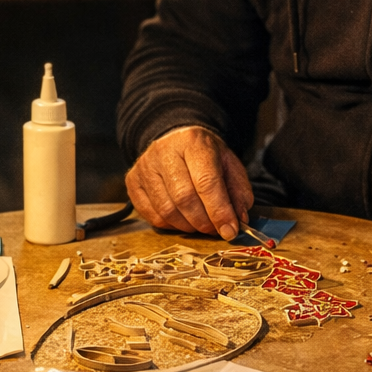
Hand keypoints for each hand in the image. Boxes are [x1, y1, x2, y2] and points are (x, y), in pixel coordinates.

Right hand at [125, 126, 252, 240]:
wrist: (175, 140)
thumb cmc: (204, 156)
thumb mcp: (229, 165)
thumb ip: (238, 192)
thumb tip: (238, 220)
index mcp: (193, 142)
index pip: (206, 182)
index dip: (219, 211)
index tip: (230, 231)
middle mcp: (164, 151)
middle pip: (184, 198)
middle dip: (204, 222)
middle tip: (215, 230)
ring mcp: (144, 166)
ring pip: (166, 210)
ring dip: (188, 226)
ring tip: (200, 224)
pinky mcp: (132, 181)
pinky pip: (152, 216)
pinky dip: (171, 226)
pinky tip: (182, 220)